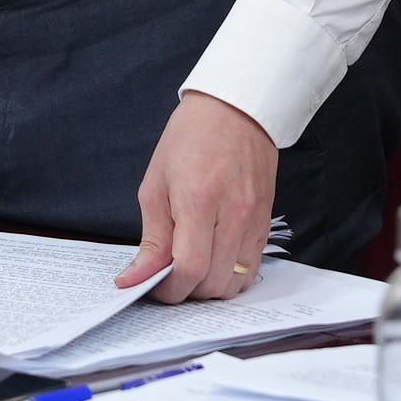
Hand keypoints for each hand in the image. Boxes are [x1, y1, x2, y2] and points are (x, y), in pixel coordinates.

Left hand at [119, 91, 276, 302]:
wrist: (235, 109)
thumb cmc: (191, 139)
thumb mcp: (156, 184)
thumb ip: (151, 239)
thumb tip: (135, 278)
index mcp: (199, 202)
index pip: (188, 269)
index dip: (168, 289)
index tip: (152, 285)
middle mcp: (232, 215)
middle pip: (212, 283)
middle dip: (185, 291)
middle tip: (168, 276)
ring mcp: (254, 221)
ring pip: (234, 283)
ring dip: (209, 288)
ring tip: (192, 268)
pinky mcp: (265, 222)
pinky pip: (252, 269)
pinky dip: (231, 276)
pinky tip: (214, 262)